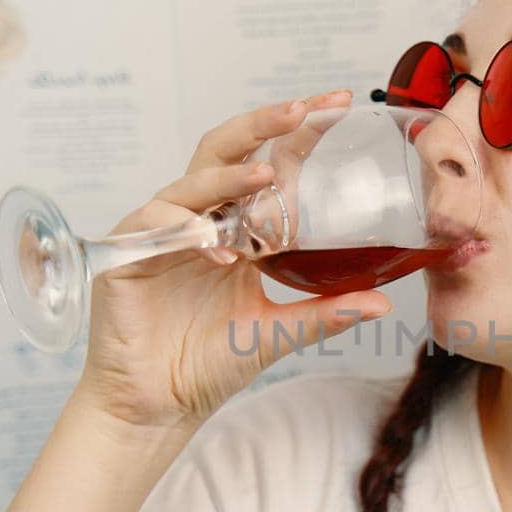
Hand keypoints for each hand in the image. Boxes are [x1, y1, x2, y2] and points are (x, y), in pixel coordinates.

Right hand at [74, 89, 392, 430]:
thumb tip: (384, 303)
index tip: (340, 105)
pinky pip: (156, 225)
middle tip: (302, 111)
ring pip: (192, 181)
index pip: (266, 164)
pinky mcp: (128, 254)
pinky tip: (218, 249)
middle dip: (262, 125)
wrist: (158, 406)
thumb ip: (326, 312)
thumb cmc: (209, 364)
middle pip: (226, 151)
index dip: (298, 134)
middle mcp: (198, 219)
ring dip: (229, 177)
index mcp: (235, 228)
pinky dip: (187, 229)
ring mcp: (162, 233)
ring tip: (266, 177)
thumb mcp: (277, 332)